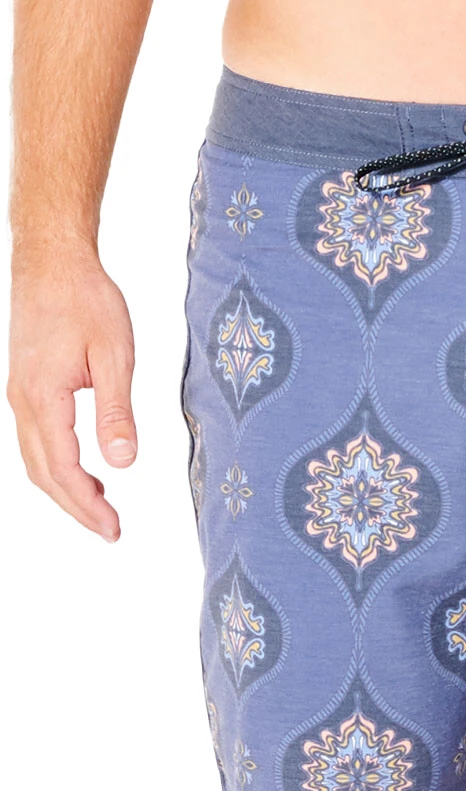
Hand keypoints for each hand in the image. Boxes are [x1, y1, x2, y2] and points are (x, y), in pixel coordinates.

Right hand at [7, 246, 136, 541]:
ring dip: (65, 489)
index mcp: (43, 398)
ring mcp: (19, 394)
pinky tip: (83, 472)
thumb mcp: (114, 356)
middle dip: (76, 508)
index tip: (114, 528)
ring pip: (36, 459)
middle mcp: (23, 401)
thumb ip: (116, 412)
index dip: (87, 506)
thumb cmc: (85, 299)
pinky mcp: (26, 386)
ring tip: (101, 508)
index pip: (63, 470)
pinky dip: (57, 466)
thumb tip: (122, 461)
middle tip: (110, 530)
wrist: (52, 261)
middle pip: (43, 473)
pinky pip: (36, 440)